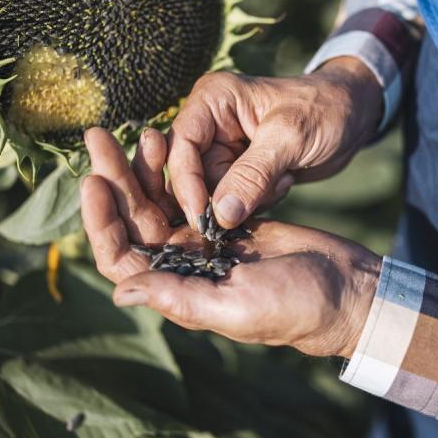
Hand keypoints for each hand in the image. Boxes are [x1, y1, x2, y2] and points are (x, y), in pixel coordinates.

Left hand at [81, 127, 379, 357]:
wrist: (343, 289)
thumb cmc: (295, 306)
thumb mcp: (236, 305)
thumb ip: (179, 297)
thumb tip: (119, 292)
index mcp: (176, 289)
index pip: (120, 255)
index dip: (101, 220)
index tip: (94, 181)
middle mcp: (182, 266)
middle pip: (133, 219)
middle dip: (114, 178)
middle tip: (98, 137)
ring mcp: (203, 243)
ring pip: (159, 201)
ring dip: (143, 168)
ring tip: (139, 130)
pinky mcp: (226, 221)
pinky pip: (190, 191)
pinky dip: (177, 168)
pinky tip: (171, 139)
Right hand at [167, 57, 382, 229]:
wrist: (354, 115)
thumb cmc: (325, 110)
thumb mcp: (291, 138)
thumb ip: (253, 175)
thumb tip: (219, 215)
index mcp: (212, 100)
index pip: (180, 147)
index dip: (186, 184)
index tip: (204, 218)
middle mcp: (210, 123)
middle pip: (192, 175)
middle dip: (224, 195)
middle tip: (265, 193)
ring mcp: (223, 149)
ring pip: (213, 193)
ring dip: (247, 199)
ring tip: (282, 179)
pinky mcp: (239, 171)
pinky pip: (233, 201)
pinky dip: (258, 201)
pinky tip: (284, 182)